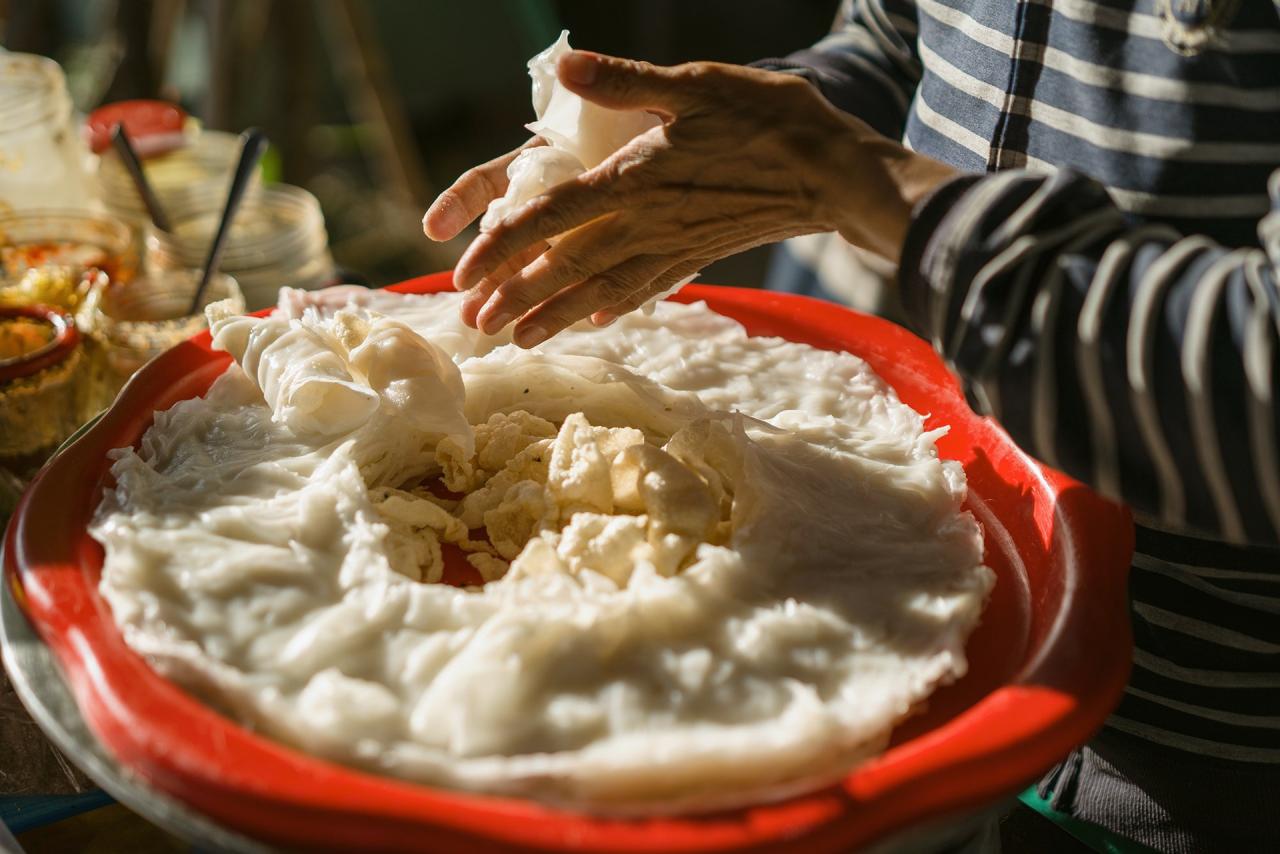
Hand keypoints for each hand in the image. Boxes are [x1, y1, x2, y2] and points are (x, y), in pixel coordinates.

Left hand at [440, 51, 956, 345]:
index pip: (551, 218)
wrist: (832, 173)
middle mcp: (645, 223)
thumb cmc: (766, 120)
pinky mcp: (696, 256)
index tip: (463, 276)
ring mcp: (671, 246)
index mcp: (634, 179)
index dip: (503, 248)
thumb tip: (563, 69)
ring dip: (554, 316)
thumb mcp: (696, 85)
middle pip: (565, 268)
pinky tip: (595, 321)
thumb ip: (626, 83)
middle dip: (516, 299)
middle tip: (474, 326)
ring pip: (600, 290)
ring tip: (517, 339)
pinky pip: (645, 289)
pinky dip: (614, 307)